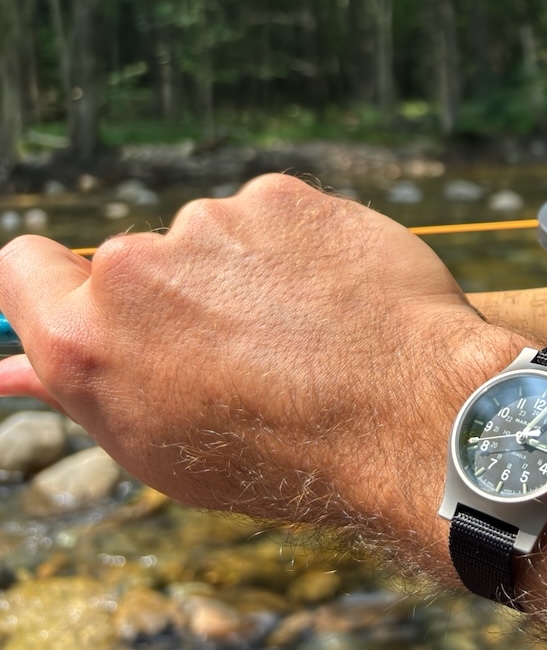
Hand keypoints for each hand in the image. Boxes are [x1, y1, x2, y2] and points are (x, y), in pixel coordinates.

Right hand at [0, 174, 520, 553]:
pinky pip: (275, 216)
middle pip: (138, 261)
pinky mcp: (281, 195)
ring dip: (246, 270)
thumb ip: (83, 386)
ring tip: (306, 331)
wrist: (404, 417)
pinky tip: (336, 296)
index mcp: (85, 339)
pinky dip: (299, 246)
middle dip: (180, 295)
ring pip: (215, 237)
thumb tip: (16, 365)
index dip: (60, 283)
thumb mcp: (160, 448)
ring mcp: (212, 222)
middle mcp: (134, 268)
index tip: (102, 299)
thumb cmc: (283, 454)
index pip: (23, 267)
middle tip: (246, 347)